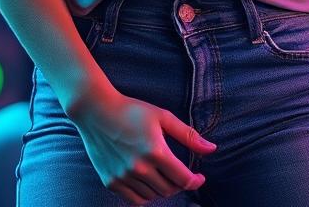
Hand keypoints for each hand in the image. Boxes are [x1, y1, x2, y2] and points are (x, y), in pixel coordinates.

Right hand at [67, 88, 216, 204]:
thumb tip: (212, 149)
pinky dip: (146, 195)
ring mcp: (124, 177)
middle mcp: (140, 168)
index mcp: (155, 151)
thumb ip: (188, 135)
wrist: (96, 111)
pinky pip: (135, 200)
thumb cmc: (132, 110)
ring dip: (163, 189)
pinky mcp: (111, 182)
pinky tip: (149, 182)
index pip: (183, 179)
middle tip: (180, 172)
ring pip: (153, 196)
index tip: (199, 177)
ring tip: (164, 175)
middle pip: (169, 189)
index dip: (195, 180)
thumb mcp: (162, 117)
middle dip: (179, 183)